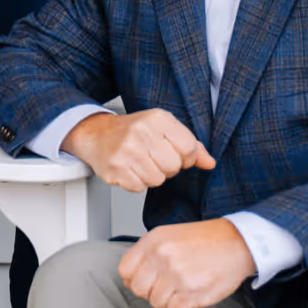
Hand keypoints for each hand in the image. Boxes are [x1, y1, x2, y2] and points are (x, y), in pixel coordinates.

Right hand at [60, 109, 213, 192]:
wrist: (98, 134)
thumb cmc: (134, 131)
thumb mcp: (164, 129)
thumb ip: (190, 145)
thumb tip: (209, 163)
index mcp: (158, 119)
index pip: (189, 148)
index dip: (186, 156)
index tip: (176, 153)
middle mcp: (142, 133)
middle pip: (174, 166)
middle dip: (168, 167)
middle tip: (154, 157)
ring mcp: (127, 152)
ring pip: (158, 179)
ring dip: (152, 176)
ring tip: (141, 163)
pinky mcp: (116, 169)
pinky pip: (140, 187)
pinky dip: (137, 182)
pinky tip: (130, 169)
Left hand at [117, 219, 257, 307]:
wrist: (237, 243)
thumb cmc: (204, 240)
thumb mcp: (169, 235)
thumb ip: (146, 254)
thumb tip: (129, 279)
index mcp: (153, 241)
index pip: (125, 270)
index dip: (134, 278)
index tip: (146, 279)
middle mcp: (162, 256)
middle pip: (139, 289)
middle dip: (151, 291)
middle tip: (167, 284)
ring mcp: (177, 274)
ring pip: (156, 303)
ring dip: (169, 300)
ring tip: (183, 286)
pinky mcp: (192, 292)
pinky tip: (191, 295)